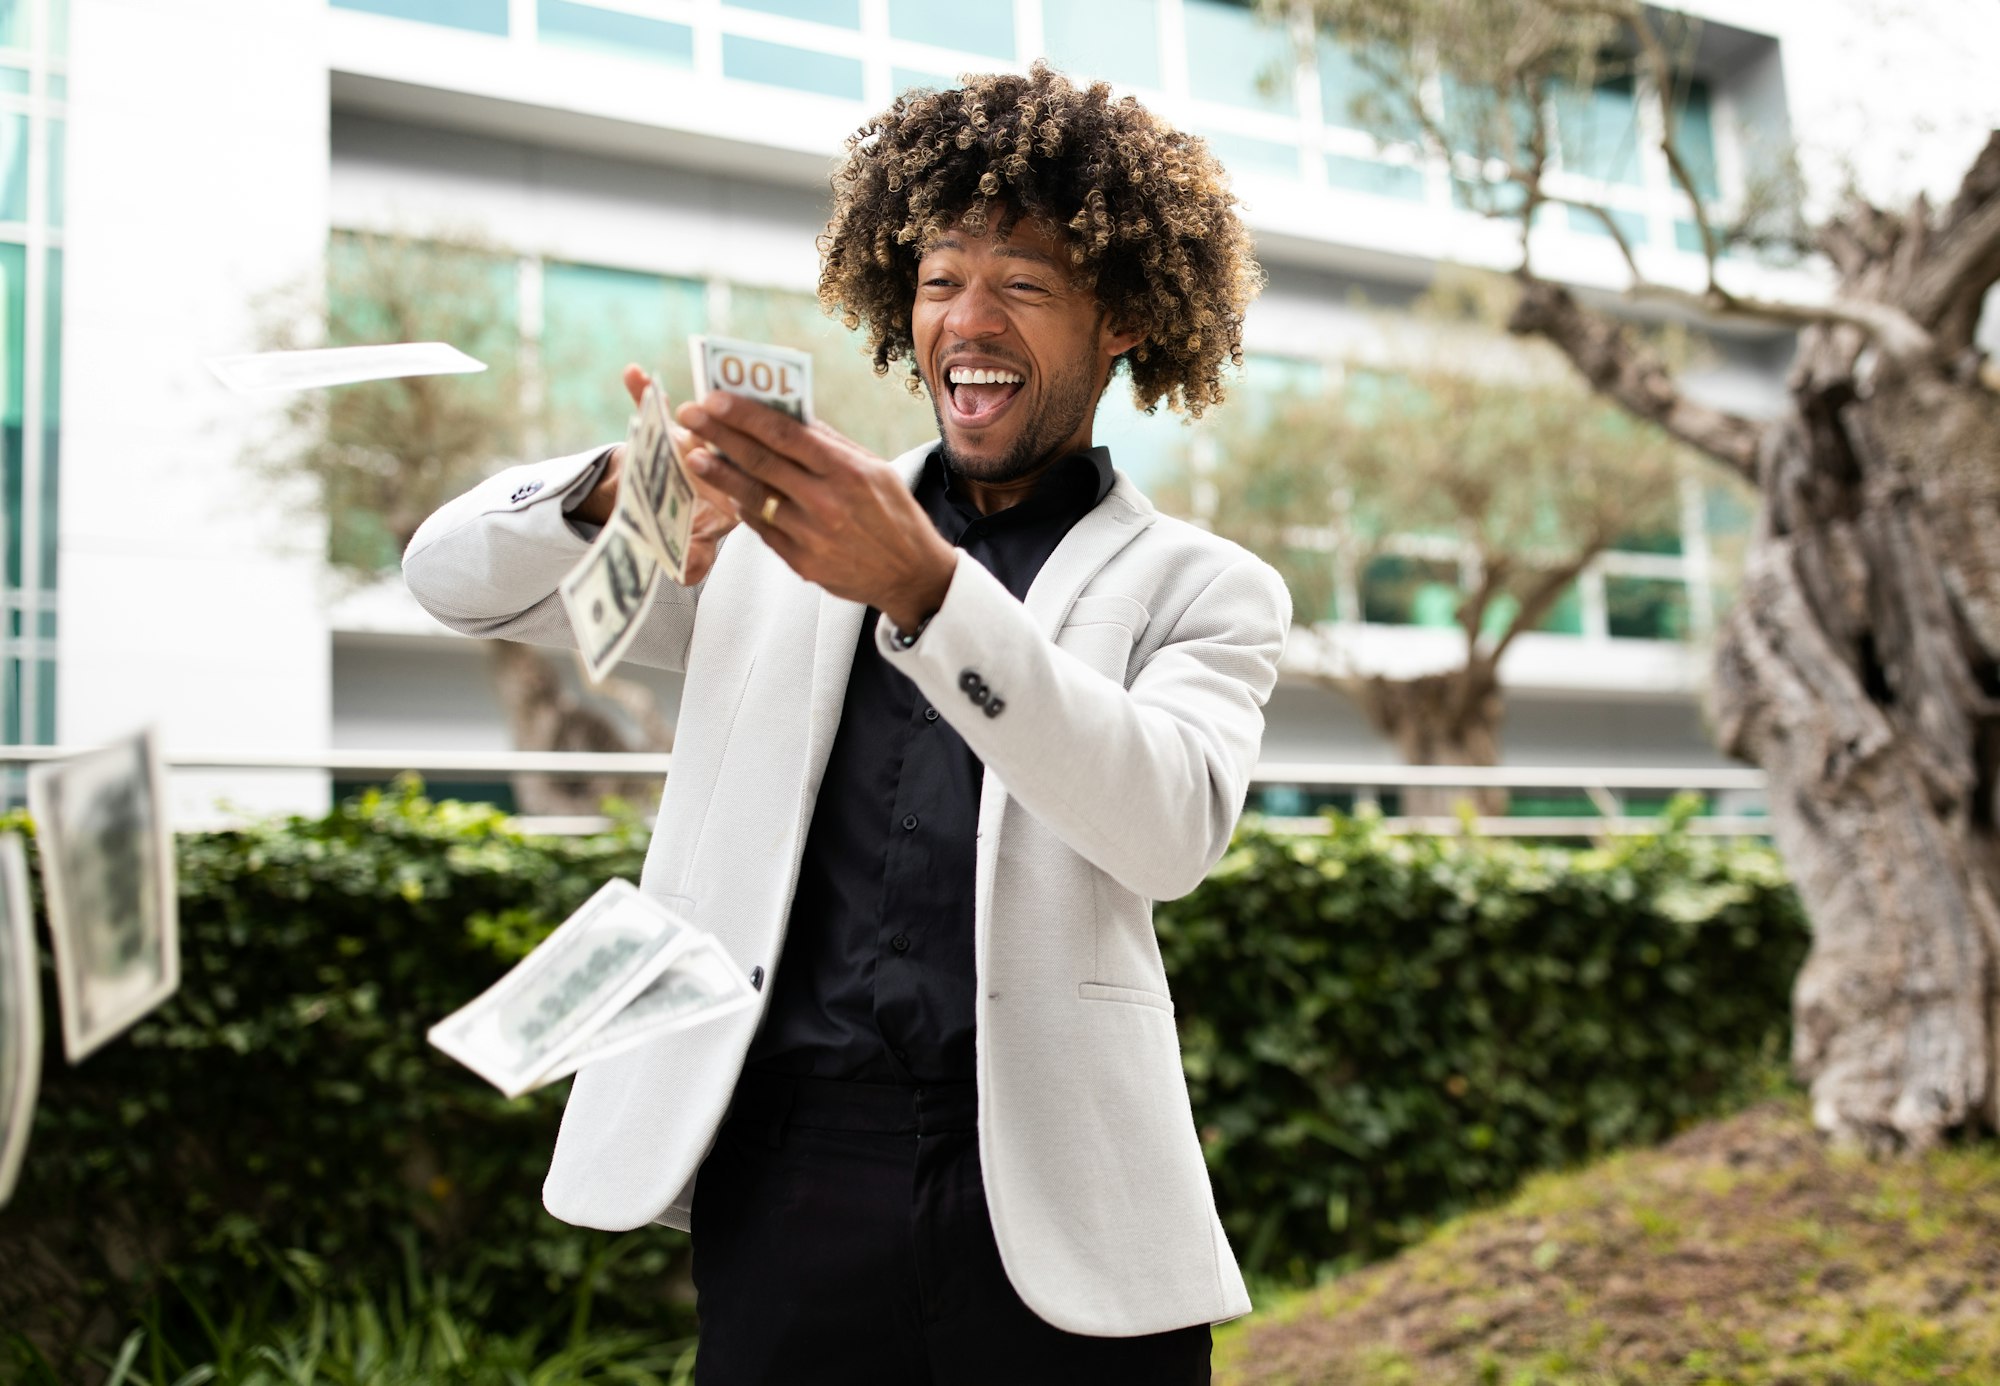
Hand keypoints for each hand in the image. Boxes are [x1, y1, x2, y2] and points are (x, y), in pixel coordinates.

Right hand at [572, 365, 739, 584]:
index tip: (717, 484)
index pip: (740, 484)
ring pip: (698, 419)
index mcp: (736, 488)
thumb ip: (691, 560)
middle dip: (709, 437)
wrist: (651, 501)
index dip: (731, 484)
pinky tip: (633, 374)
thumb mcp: (686, 546)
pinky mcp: (665, 425)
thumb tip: (690, 570)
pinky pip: (655, 405)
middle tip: (693, 431)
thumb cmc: (679, 523)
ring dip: (685, 409)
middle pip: (723, 443)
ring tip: (667, 402)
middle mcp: (721, 458)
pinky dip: (644, 391)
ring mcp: (696, 438)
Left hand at [675, 392, 955, 630]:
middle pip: (760, 460)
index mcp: (846, 471)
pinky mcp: (800, 562)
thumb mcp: (875, 469)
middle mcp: (825, 502)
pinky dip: (741, 505)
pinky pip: (761, 527)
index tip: (714, 398)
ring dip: (718, 472)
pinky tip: (726, 489)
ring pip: (752, 496)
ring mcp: (810, 535)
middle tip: (690, 414)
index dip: (744, 414)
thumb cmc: (894, 514)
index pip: (784, 433)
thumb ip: (831, 444)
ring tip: (694, 454)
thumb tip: (788, 414)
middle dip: (719, 434)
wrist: (911, 574)